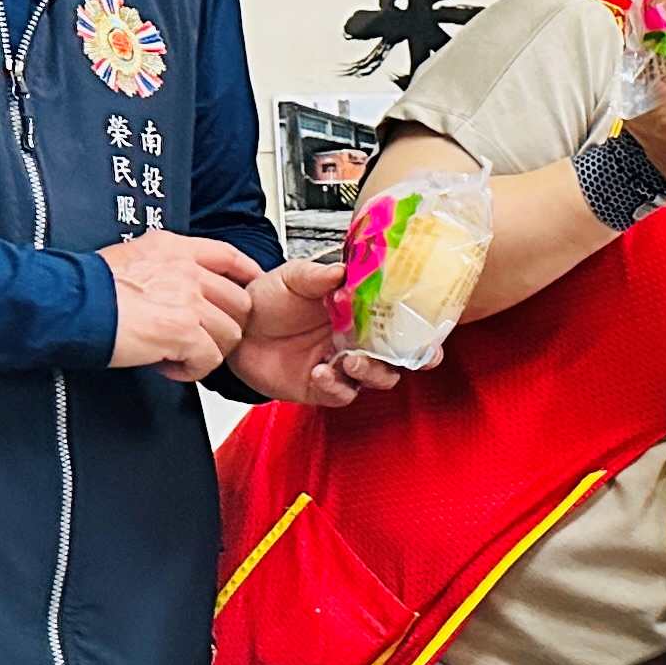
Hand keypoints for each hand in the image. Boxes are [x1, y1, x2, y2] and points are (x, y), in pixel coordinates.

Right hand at [100, 230, 263, 380]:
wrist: (68, 305)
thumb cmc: (86, 287)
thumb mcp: (129, 257)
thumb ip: (161, 266)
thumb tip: (174, 285)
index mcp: (173, 249)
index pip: (228, 256)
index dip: (247, 274)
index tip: (251, 287)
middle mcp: (187, 271)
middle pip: (239, 303)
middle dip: (224, 325)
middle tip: (199, 337)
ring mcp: (188, 301)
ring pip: (229, 334)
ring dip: (206, 350)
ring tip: (175, 353)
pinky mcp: (183, 331)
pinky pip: (209, 359)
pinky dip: (190, 370)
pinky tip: (167, 364)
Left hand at [225, 255, 405, 408]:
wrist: (237, 327)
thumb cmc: (268, 300)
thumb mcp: (292, 277)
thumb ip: (317, 275)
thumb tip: (342, 271)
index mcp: (360, 312)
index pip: (402, 322)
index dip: (422, 328)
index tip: (428, 326)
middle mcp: (357, 341)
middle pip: (399, 356)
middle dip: (408, 358)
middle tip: (395, 350)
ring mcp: (342, 365)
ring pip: (377, 378)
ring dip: (371, 371)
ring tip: (351, 361)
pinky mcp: (322, 388)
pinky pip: (341, 394)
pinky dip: (336, 386)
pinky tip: (321, 372)